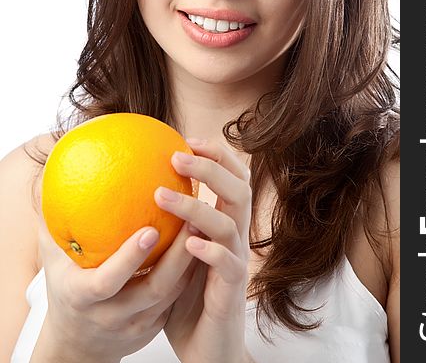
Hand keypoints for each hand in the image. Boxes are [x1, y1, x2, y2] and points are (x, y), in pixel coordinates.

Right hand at [32, 211, 197, 361]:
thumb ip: (52, 223)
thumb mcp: (53, 260)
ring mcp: (136, 325)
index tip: (151, 229)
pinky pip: (177, 300)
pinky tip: (202, 245)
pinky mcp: (154, 327)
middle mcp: (111, 315)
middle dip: (177, 257)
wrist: (76, 345)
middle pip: (152, 289)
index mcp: (83, 296)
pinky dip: (191, 273)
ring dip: (191, 262)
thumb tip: (48, 180)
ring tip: (204, 226)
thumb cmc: (65, 289)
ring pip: (172, 295)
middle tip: (193, 219)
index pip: (108, 281)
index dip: (130, 258)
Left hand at [159, 139, 251, 362]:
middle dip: (212, 168)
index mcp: (224, 226)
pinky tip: (190, 243)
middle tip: (179, 156)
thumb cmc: (187, 299)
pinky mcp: (231, 292)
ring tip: (163, 196)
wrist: (207, 349)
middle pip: (238, 190)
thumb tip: (131, 196)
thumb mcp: (174, 256)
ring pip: (230, 223)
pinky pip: (228, 265)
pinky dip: (210, 250)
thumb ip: (167, 227)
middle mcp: (234, 239)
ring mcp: (235, 264)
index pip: (231, 180)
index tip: (188, 139)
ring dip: (197, 206)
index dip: (217, 156)